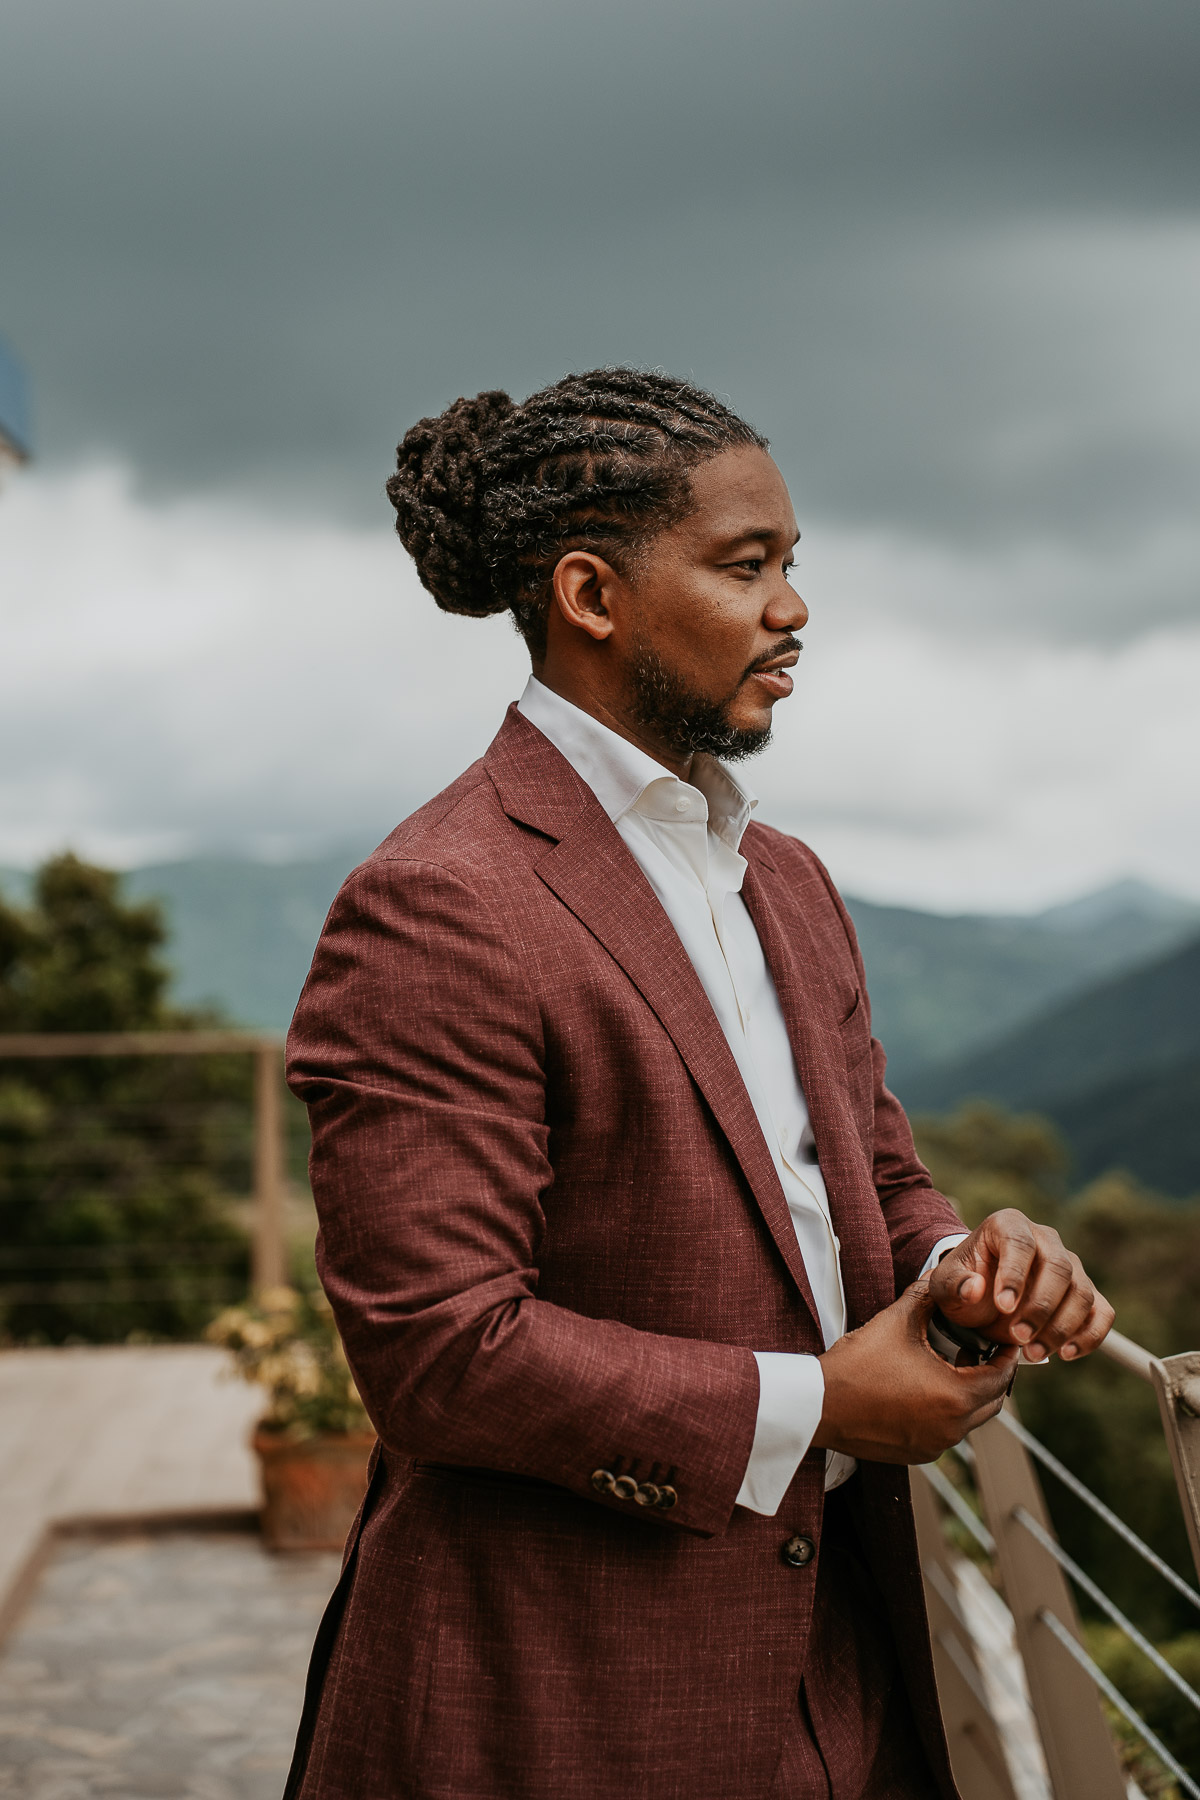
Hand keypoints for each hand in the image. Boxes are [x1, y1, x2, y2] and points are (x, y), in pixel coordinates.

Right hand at [812, 1282, 1018, 1463]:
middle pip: (991, 1402)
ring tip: (955, 1363)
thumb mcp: (896, 1322)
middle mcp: (952, 1428)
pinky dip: (948, 1411)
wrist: (820, 1404)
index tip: (1006, 1340)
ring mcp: (935, 1445)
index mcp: (955, 1396)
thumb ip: (926, 1297)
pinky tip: (930, 1387)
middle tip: (984, 1350)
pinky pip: (947, 1431)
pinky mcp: (917, 1453)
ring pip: (970, 1419)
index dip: (1007, 1356)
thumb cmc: (859, 1364)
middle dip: (992, 1375)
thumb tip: (941, 1277)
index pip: (1001, 1378)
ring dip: (970, 1393)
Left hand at [929, 1209, 1114, 1362]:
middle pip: (1059, 1267)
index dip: (1015, 1274)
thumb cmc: (964, 1284)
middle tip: (1018, 1337)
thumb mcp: (946, 1285)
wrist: (981, 1296)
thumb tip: (975, 1288)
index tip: (1003, 1306)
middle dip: (1040, 1307)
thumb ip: (955, 1285)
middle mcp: (1045, 1239)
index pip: (1020, 1243)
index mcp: (1009, 1225)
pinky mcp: (1085, 1292)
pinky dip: (1090, 1335)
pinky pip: (1101, 1312)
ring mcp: (1070, 1264)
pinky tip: (1066, 1353)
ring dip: (1061, 1327)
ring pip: (1082, 1292)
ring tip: (1033, 1351)